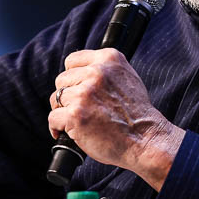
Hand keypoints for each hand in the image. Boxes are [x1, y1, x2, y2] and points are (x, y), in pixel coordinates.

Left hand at [48, 49, 183, 190]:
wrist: (146, 139)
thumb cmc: (136, 115)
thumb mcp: (127, 78)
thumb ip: (105, 71)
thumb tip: (81, 72)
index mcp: (109, 59)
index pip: (73, 60)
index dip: (73, 78)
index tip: (78, 90)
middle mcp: (96, 72)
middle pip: (62, 80)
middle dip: (67, 96)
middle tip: (81, 110)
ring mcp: (84, 93)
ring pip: (56, 98)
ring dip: (63, 111)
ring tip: (79, 122)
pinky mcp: (75, 114)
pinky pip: (53, 118)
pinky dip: (57, 128)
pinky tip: (69, 133)